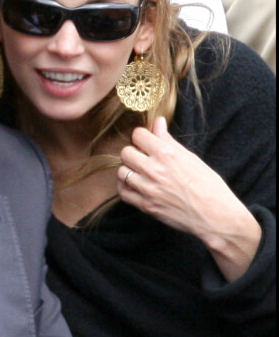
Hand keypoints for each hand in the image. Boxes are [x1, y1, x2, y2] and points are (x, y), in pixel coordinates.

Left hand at [117, 117, 261, 281]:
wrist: (216, 217)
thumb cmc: (208, 186)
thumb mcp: (190, 158)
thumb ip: (168, 140)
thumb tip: (158, 122)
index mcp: (166, 154)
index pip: (137, 134)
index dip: (142, 137)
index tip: (147, 143)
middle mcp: (154, 169)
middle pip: (125, 152)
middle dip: (134, 153)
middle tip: (143, 159)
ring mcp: (148, 189)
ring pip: (121, 172)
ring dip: (129, 171)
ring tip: (140, 173)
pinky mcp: (146, 206)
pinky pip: (123, 192)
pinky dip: (126, 188)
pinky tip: (135, 186)